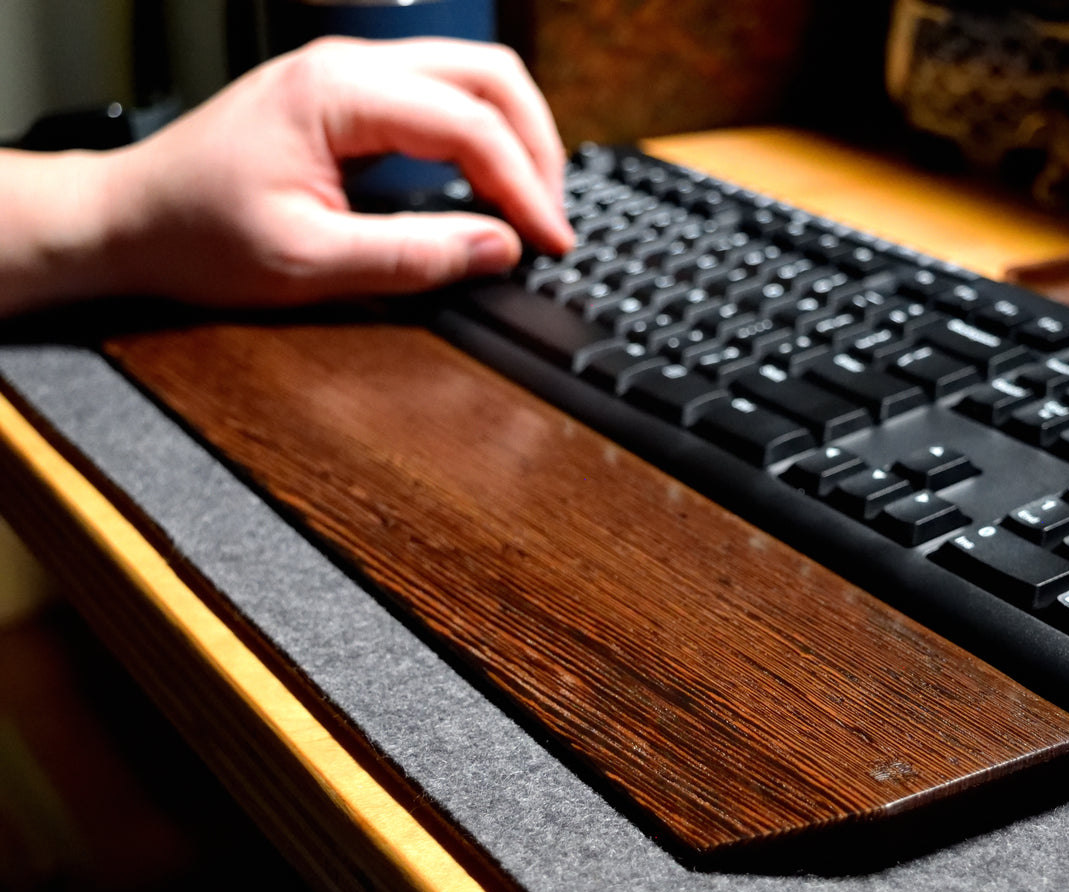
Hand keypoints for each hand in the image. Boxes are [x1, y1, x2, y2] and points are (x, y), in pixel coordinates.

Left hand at [97, 37, 571, 307]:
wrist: (129, 219)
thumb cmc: (197, 235)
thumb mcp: (308, 263)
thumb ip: (413, 255)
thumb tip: (501, 247)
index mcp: (337, 93)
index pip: (469, 124)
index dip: (523, 186)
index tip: (551, 241)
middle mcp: (349, 63)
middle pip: (489, 75)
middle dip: (537, 147)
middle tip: (553, 219)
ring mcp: (350, 72)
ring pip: (473, 76)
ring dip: (516, 136)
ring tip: (532, 205)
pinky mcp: (350, 95)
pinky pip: (443, 95)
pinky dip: (483, 136)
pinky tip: (491, 185)